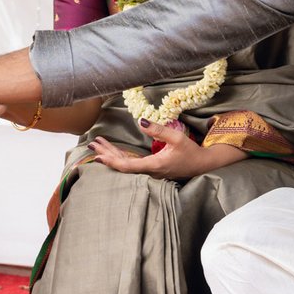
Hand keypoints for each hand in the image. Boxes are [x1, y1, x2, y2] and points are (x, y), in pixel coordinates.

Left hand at [87, 120, 244, 181]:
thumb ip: (158, 129)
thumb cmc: (191, 151)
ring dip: (111, 154)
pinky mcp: (151, 168)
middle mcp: (149, 171)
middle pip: (122, 165)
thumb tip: (140, 121)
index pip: (128, 165)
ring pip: (125, 164)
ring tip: (97, 145)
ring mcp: (149, 171)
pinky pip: (131, 164)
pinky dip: (120, 156)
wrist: (202, 165)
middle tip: (91, 145)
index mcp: (154, 165)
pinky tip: (112, 151)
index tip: (99, 155)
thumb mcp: (177, 137)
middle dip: (106, 154)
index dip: (112, 161)